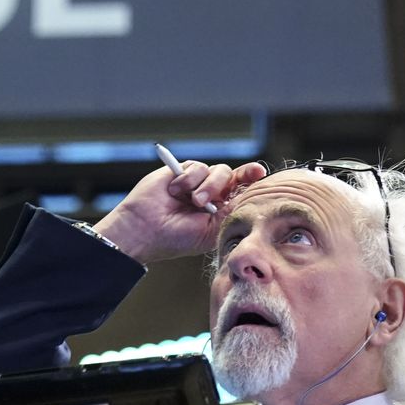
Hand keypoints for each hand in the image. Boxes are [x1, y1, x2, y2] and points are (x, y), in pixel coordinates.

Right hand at [94, 160, 266, 263]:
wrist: (145, 229)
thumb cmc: (177, 237)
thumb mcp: (211, 228)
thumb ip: (230, 210)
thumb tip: (247, 193)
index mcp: (221, 210)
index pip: (241, 190)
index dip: (251, 179)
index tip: (259, 173)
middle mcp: (211, 194)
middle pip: (232, 176)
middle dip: (226, 183)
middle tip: (205, 201)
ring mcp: (196, 183)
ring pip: (217, 171)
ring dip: (206, 185)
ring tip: (193, 200)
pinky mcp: (181, 171)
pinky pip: (197, 167)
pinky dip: (188, 178)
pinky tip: (175, 191)